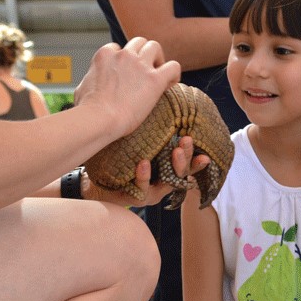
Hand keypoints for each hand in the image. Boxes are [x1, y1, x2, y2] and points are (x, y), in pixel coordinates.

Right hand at [75, 38, 180, 136]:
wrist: (99, 119)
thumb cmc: (87, 110)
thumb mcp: (81, 88)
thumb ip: (89, 81)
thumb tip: (87, 87)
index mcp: (105, 55)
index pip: (117, 48)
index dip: (124, 61)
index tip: (127, 74)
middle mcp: (123, 55)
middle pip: (138, 42)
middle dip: (142, 53)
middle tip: (144, 71)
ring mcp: (140, 65)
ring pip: (155, 47)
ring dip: (158, 58)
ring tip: (157, 75)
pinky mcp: (154, 79)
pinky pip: (173, 67)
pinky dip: (174, 74)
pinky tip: (169, 84)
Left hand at [85, 136, 210, 206]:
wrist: (93, 178)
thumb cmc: (119, 158)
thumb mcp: (140, 143)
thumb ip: (155, 132)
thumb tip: (165, 102)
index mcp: (165, 172)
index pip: (187, 168)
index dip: (197, 164)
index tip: (206, 155)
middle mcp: (160, 185)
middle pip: (181, 175)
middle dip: (186, 159)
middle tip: (186, 142)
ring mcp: (147, 193)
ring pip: (166, 184)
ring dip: (173, 166)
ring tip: (175, 151)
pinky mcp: (132, 197)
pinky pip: (141, 189)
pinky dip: (144, 176)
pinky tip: (143, 163)